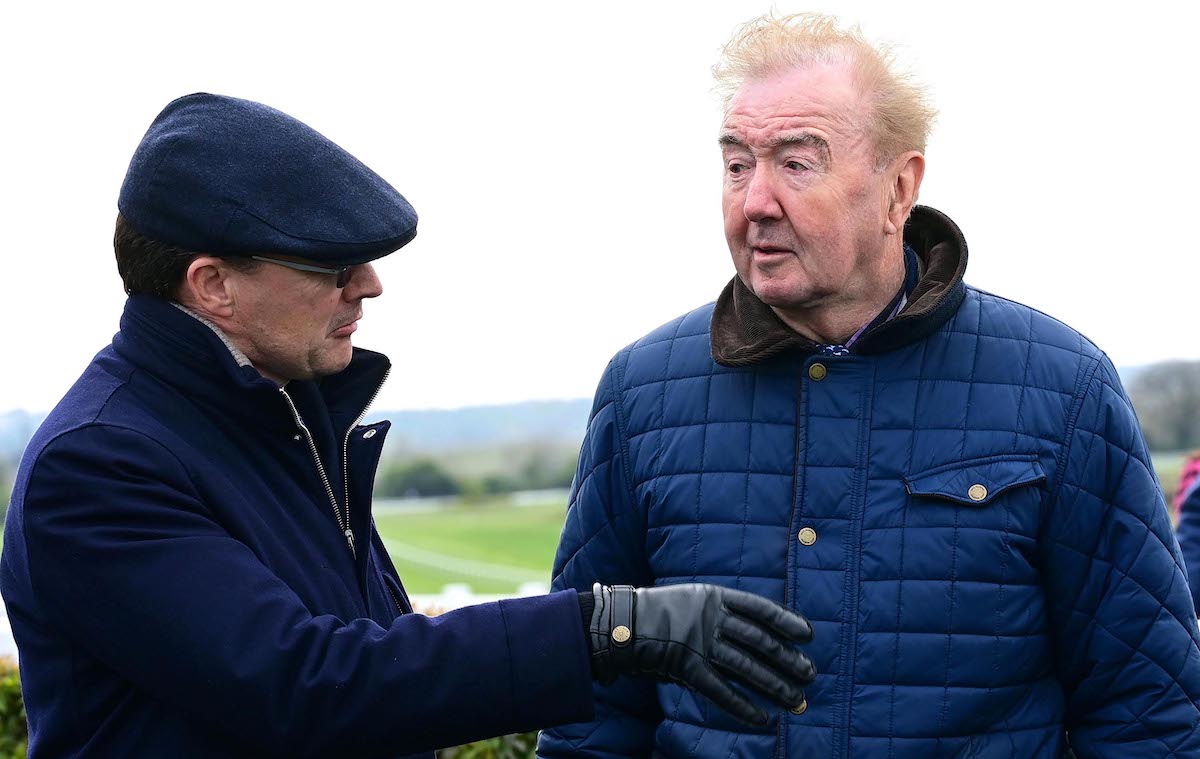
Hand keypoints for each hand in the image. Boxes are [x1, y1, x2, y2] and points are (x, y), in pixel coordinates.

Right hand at [587, 583, 814, 725]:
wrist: (621, 623)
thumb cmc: (660, 610)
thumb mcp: (694, 598)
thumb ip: (721, 611)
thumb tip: (757, 630)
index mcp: (715, 597)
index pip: (760, 609)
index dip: (786, 621)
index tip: (807, 635)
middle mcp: (711, 619)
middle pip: (760, 641)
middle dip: (787, 659)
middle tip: (809, 674)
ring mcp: (699, 644)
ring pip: (746, 668)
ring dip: (774, 685)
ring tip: (795, 699)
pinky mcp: (687, 668)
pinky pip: (720, 691)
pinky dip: (742, 706)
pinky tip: (762, 718)